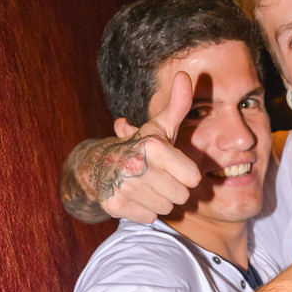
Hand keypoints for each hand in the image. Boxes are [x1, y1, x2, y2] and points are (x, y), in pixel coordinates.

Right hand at [61, 72, 201, 223]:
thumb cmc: (139, 148)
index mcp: (153, 146)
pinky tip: (135, 196)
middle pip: (182, 196)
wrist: (98, 167)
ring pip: (166, 208)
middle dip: (174, 189)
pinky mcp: (115, 205)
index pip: (193, 178)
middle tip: (159, 178)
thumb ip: (178, 106)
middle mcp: (137, 166)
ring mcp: (125, 187)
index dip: (186, 174)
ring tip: (147, 186)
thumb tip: (185, 75)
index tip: (172, 166)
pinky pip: (149, 217)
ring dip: (160, 200)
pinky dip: (145, 210)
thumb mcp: (159, 127)